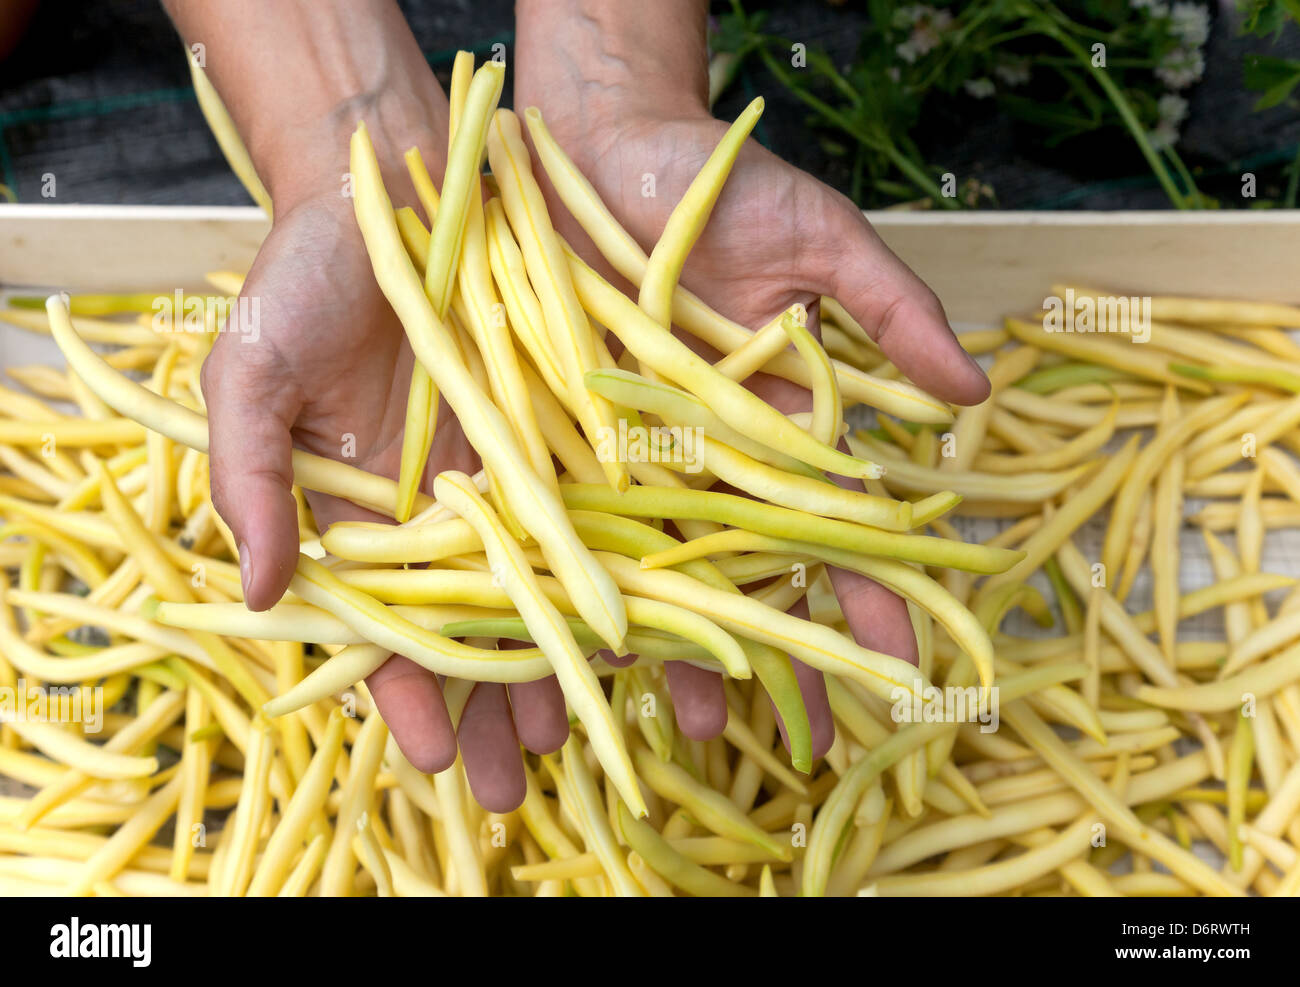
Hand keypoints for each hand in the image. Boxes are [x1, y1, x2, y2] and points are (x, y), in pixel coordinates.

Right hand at [168, 0, 574, 811]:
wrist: (400, 186)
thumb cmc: (305, 279)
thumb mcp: (252, 374)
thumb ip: (250, 479)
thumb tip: (257, 593)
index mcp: (370, 515)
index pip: (386, 627)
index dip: (405, 694)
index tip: (429, 754)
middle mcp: (450, 512)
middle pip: (476, 630)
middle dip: (494, 710)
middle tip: (518, 783)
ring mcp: (516, 477)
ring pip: (544, 592)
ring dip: (561, 669)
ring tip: (582, 735)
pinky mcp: (575, 434)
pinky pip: (601, 516)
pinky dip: (620, 577)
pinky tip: (643, 635)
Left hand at [517, 2, 989, 757]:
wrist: (597, 144)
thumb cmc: (719, 182)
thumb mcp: (820, 238)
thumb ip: (890, 310)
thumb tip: (977, 390)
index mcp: (774, 422)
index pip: (832, 525)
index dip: (867, 593)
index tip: (901, 663)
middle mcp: (704, 455)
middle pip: (747, 571)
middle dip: (780, 653)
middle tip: (803, 736)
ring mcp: (630, 456)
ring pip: (660, 568)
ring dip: (682, 649)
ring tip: (701, 731)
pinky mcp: (555, 438)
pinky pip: (570, 522)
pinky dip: (579, 584)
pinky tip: (592, 656)